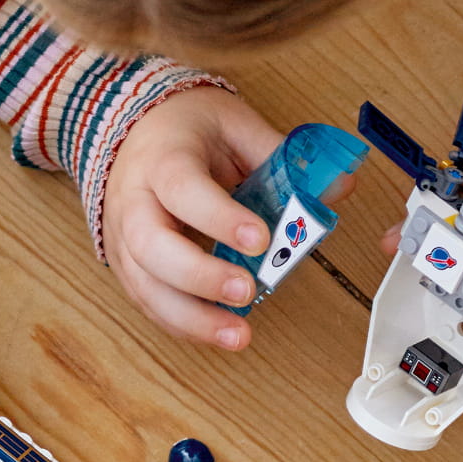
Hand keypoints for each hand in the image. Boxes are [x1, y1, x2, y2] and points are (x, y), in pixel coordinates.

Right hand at [101, 89, 284, 348]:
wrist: (135, 132)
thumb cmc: (187, 130)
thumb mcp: (235, 125)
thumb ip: (282, 157)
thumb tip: (339, 187)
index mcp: (163, 159)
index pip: (182, 189)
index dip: (219, 217)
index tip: (260, 239)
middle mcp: (134, 201)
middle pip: (152, 247)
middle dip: (200, 276)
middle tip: (246, 291)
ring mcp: (123, 237)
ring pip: (145, 286)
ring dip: (191, 317)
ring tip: (237, 335)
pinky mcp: (127, 265)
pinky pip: (149, 302)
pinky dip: (183, 324)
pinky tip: (218, 334)